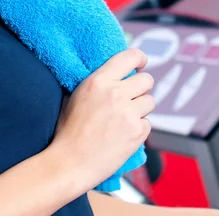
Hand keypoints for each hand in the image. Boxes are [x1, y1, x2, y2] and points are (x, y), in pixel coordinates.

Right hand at [50, 48, 154, 190]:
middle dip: (141, 87)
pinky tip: (124, 133)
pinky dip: (139, 127)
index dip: (140, 59)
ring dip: (141, 108)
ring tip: (125, 118)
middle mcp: (116, 93)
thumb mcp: (76, 95)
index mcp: (99, 80)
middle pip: (146, 80)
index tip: (140, 64)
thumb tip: (113, 74)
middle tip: (132, 96)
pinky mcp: (137, 132)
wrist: (70, 162)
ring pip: (150, 101)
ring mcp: (128, 113)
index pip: (130, 56)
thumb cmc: (69, 130)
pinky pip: (148, 123)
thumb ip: (97, 82)